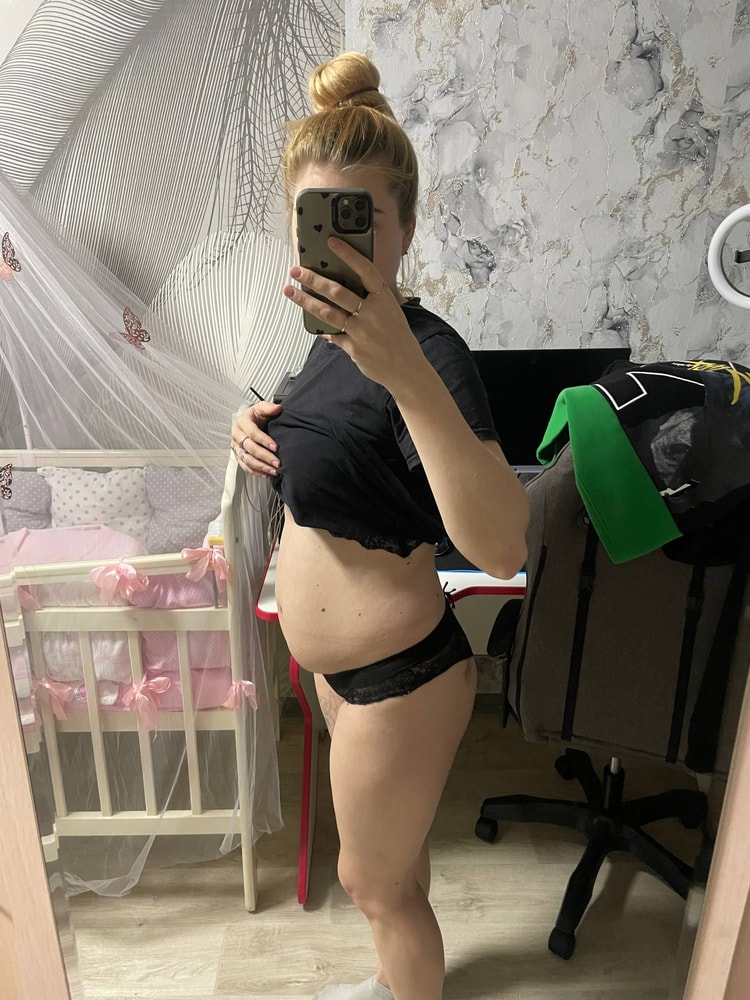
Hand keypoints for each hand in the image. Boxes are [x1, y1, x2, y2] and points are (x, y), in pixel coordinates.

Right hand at [231, 401, 282, 478]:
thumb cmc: (255, 416)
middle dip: (265, 457)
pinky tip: (266, 474)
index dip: (264, 440)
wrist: (248, 422)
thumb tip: (278, 408)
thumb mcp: (261, 408)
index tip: (276, 447)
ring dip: (261, 466)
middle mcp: (237, 435)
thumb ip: (269, 408)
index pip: (253, 433)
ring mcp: (236, 447)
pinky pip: (245, 466)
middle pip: (250, 448)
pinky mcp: (238, 455)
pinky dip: (255, 472)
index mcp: (242, 422)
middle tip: (277, 462)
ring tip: (274, 470)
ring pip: (247, 459)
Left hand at [283, 238, 425, 391]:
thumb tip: (348, 284)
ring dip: (305, 301)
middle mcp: (372, 313)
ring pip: (327, 312)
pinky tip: (310, 322)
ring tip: (290, 291)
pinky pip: (332, 334)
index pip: (365, 270)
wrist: (407, 368)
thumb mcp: (392, 312)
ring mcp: (361, 331)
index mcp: (384, 299)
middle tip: (296, 270)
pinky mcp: (353, 347)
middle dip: (313, 279)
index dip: (348, 255)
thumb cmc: (399, 338)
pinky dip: (320, 328)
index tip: (331, 242)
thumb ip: (373, 299)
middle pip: (337, 291)